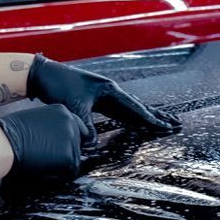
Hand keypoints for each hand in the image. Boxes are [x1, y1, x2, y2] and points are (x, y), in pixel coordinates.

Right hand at [0, 101, 89, 194]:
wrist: (3, 143)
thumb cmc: (9, 134)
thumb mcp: (34, 120)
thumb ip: (49, 127)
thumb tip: (54, 140)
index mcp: (62, 111)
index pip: (76, 127)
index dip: (66, 141)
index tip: (58, 149)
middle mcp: (70, 122)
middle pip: (77, 144)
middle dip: (64, 153)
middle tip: (46, 159)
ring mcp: (71, 139)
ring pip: (74, 159)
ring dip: (61, 165)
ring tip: (41, 164)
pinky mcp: (69, 156)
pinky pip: (70, 172)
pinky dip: (58, 176)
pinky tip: (43, 171)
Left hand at [26, 56, 175, 140]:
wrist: (43, 75)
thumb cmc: (58, 87)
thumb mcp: (73, 108)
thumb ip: (85, 126)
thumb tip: (92, 144)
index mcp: (109, 91)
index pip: (135, 108)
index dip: (151, 119)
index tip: (166, 127)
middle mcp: (110, 91)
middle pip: (139, 106)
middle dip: (157, 116)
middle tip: (176, 123)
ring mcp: (104, 94)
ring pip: (131, 108)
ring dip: (146, 117)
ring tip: (162, 123)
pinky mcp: (97, 99)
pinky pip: (119, 111)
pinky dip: (131, 118)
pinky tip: (135, 122)